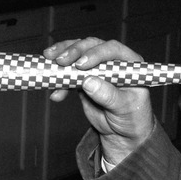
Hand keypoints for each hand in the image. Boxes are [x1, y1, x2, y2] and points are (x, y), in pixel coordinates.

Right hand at [43, 37, 156, 165]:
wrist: (121, 133)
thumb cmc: (131, 119)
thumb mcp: (124, 108)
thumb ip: (108, 95)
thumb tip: (88, 81)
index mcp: (129, 63)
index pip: (112, 49)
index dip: (96, 53)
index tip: (81, 64)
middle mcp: (112, 61)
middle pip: (91, 46)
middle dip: (74, 51)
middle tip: (60, 61)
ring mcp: (96, 68)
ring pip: (78, 54)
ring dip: (62, 55)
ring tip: (49, 62)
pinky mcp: (83, 78)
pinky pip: (69, 72)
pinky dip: (58, 79)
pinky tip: (55, 93)